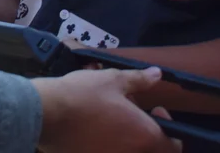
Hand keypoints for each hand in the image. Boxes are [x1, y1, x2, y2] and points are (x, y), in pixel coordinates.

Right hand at [34, 67, 180, 152]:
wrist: (45, 113)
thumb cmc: (83, 95)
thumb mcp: (112, 80)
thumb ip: (139, 80)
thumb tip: (158, 75)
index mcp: (145, 137)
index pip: (174, 146)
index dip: (170, 130)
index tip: (155, 111)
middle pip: (151, 150)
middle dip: (146, 134)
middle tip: (131, 115)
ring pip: (127, 150)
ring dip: (126, 139)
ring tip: (110, 120)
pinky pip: (107, 152)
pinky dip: (106, 145)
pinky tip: (93, 131)